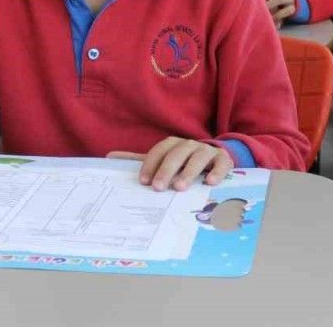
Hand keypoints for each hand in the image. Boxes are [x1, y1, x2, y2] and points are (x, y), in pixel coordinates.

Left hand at [107, 137, 234, 190]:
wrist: (213, 159)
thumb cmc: (182, 163)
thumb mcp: (162, 161)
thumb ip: (139, 160)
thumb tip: (109, 157)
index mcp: (172, 144)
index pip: (159, 151)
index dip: (151, 164)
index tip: (143, 182)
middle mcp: (189, 145)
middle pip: (177, 154)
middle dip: (167, 170)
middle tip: (159, 188)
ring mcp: (207, 151)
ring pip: (198, 158)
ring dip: (189, 172)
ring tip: (181, 187)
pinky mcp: (224, 159)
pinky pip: (221, 163)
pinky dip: (216, 172)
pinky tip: (210, 182)